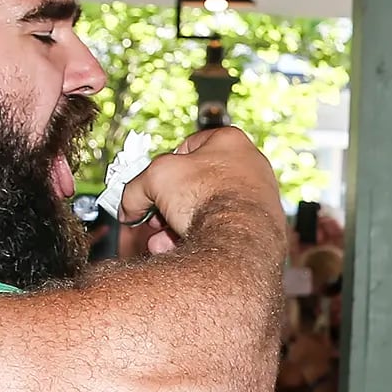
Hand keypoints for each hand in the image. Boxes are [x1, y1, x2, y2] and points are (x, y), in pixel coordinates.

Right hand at [118, 125, 282, 256]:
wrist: (236, 243)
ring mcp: (260, 199)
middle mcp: (251, 167)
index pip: (187, 148)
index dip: (164, 168)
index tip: (152, 186)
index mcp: (230, 141)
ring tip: (163, 240)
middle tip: (154, 218)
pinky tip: (183, 250)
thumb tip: (130, 206)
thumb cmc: (207, 198)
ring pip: (206, 211)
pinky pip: (221, 231)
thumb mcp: (154, 179)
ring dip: (178, 226)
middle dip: (169, 204)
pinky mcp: (261, 228)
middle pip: (195, 184)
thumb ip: (136, 189)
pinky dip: (199, 240)